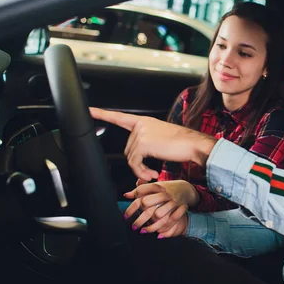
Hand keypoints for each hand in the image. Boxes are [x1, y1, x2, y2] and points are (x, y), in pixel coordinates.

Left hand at [89, 107, 216, 181]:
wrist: (193, 145)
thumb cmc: (181, 144)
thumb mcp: (160, 139)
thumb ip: (146, 143)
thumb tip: (136, 160)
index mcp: (144, 121)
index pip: (119, 117)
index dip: (103, 114)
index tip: (90, 111)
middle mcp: (141, 125)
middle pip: (127, 148)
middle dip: (136, 162)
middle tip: (148, 170)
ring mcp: (141, 133)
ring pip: (130, 157)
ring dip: (140, 169)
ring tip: (152, 173)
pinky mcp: (143, 144)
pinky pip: (134, 162)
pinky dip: (141, 171)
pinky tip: (152, 173)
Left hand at [124, 182, 196, 233]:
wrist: (184, 188)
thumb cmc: (164, 189)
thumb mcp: (152, 188)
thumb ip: (139, 190)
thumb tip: (126, 195)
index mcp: (155, 188)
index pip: (139, 195)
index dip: (131, 208)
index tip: (125, 216)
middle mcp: (163, 194)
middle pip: (146, 203)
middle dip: (139, 218)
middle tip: (133, 227)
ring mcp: (171, 201)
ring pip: (157, 214)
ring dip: (149, 226)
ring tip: (143, 231)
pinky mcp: (179, 208)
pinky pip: (170, 220)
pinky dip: (163, 228)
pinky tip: (156, 233)